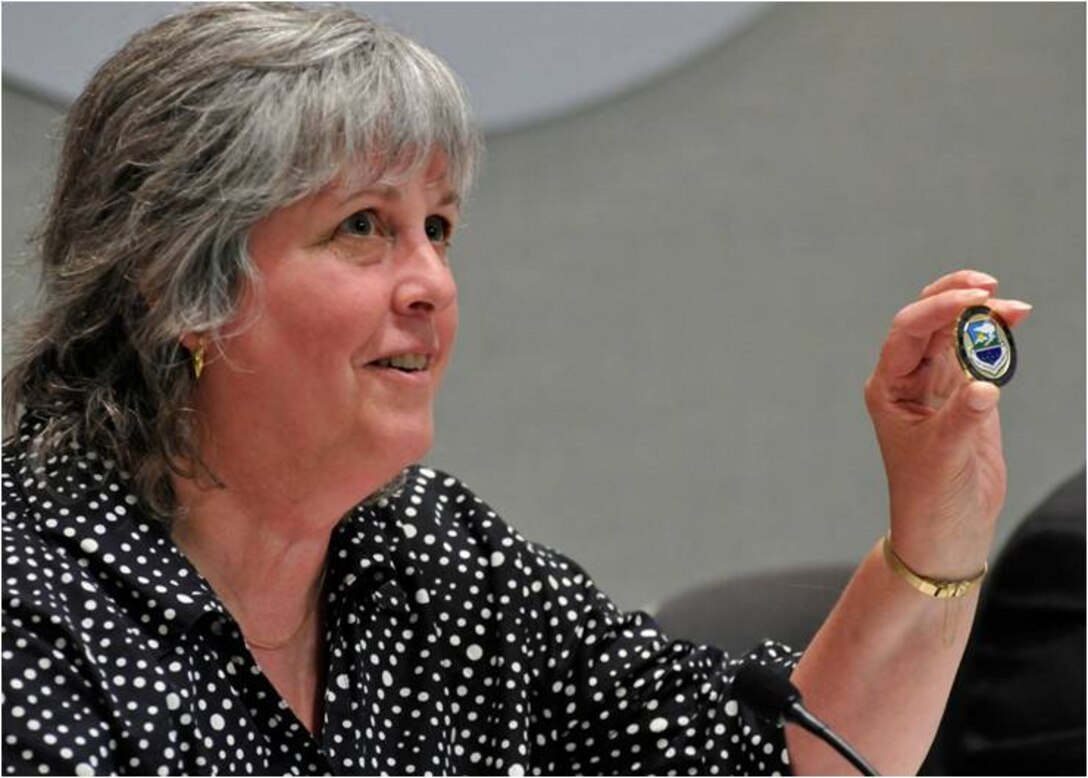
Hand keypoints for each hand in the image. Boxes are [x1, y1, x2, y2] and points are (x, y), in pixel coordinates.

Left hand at [864, 270, 1031, 577]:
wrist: (946, 529)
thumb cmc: (930, 497)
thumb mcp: (945, 455)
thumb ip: (965, 417)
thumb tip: (985, 385)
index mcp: (887, 388)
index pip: (908, 333)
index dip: (938, 309)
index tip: (974, 300)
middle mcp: (908, 380)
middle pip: (927, 322)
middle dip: (955, 298)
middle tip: (988, 287)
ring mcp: (937, 386)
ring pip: (953, 333)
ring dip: (980, 314)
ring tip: (1012, 307)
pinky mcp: (966, 396)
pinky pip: (977, 353)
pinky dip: (994, 335)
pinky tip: (1012, 320)